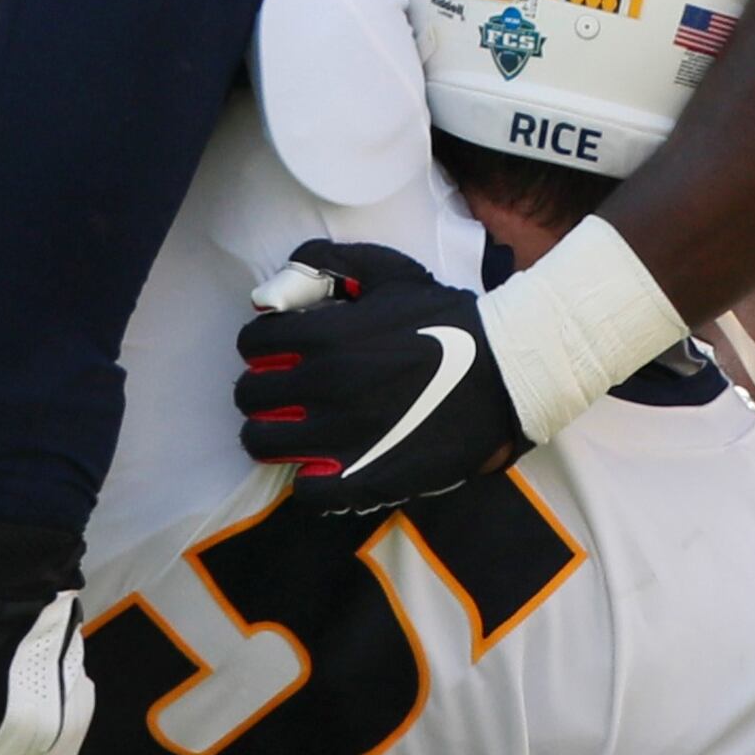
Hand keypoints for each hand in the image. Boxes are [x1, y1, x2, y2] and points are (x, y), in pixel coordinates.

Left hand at [236, 239, 525, 511]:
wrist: (506, 372)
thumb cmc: (446, 319)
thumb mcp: (390, 273)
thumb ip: (328, 264)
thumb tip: (272, 288)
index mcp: (326, 335)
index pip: (252, 344)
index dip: (261, 346)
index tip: (278, 353)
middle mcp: (326, 385)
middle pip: (249, 395)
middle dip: (260, 390)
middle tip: (283, 393)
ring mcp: (343, 435)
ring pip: (263, 443)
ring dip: (271, 434)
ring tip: (294, 431)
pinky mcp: (366, 477)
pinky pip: (306, 491)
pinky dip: (307, 479)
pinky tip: (323, 464)